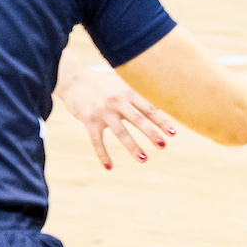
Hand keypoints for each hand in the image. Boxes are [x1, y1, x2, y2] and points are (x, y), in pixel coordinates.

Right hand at [57, 56, 176, 169]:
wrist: (73, 79)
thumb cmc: (102, 84)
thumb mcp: (121, 86)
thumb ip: (137, 97)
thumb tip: (159, 109)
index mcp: (127, 93)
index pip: (149, 108)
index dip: (161, 121)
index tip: (173, 133)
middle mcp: (117, 101)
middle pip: (138, 119)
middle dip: (152, 133)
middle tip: (163, 146)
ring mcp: (103, 111)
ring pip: (121, 132)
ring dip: (133, 147)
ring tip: (144, 159)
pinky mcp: (88, 120)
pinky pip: (97, 140)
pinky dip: (103, 154)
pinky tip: (109, 167)